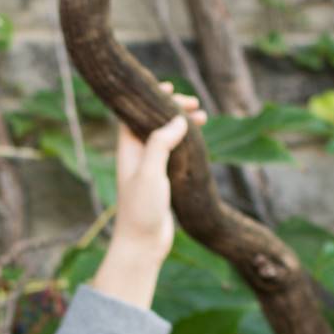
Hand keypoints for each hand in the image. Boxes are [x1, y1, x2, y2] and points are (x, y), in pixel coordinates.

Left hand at [112, 78, 206, 266]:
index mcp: (129, 149)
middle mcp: (138, 157)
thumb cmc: (141, 211)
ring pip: (167, 138)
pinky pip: (175, 155)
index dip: (150, 97)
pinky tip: (200, 144)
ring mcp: (150, 170)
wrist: (141, 246)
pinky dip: (187, 144)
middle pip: (153, 122)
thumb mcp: (150, 174)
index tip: (170, 88)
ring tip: (204, 120)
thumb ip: (160, 144)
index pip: (135, 113)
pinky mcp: (162, 183)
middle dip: (173, 110)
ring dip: (182, 126)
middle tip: (197, 106)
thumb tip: (178, 119)